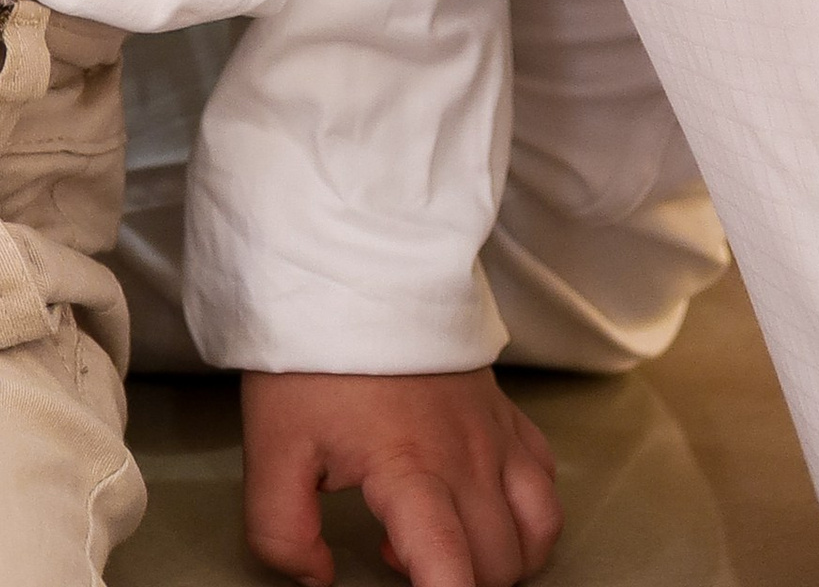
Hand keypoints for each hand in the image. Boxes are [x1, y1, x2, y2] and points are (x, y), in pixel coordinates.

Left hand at [241, 367, 560, 586]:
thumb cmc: (312, 353)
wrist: (348, 264)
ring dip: (501, 559)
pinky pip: (545, 483)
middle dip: (460, 582)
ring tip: (445, 541)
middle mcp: (467, 460)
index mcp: (410, 472)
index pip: (453, 574)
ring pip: (535, 533)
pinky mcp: (505, 412)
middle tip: (400, 556)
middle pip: (496, 566)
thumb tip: (316, 578)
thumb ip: (282, 530)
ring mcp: (494, 434)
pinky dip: (528, 515)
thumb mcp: (273, 447)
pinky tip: (483, 507)